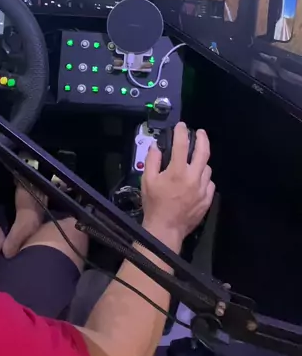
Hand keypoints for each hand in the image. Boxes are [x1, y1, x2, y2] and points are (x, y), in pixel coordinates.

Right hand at [141, 123, 214, 248]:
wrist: (166, 229)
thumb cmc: (154, 204)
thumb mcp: (147, 180)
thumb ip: (152, 160)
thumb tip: (156, 146)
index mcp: (177, 171)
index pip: (182, 144)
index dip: (182, 132)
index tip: (181, 126)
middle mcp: (193, 177)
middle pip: (203, 152)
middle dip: (202, 139)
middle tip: (200, 133)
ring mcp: (203, 189)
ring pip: (207, 168)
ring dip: (201, 161)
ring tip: (194, 161)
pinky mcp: (207, 199)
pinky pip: (209, 183)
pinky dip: (204, 178)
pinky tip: (197, 180)